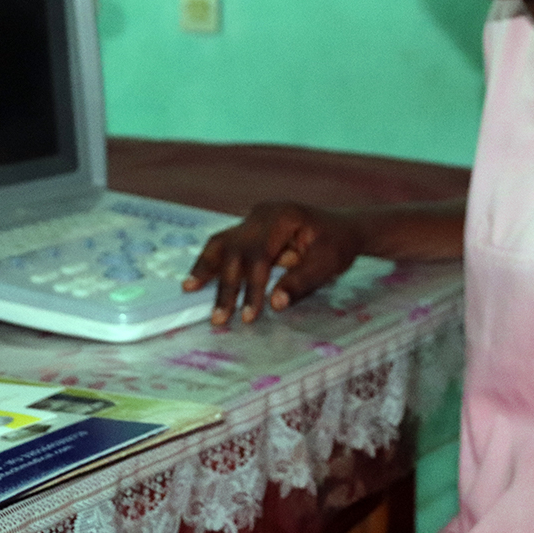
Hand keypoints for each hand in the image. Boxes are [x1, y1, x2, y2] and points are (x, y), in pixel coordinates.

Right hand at [182, 200, 364, 325]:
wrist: (344, 228)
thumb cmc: (338, 245)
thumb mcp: (328, 264)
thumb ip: (301, 282)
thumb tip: (275, 303)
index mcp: (283, 217)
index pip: (260, 256)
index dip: (252, 288)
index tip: (249, 316)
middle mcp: (263, 214)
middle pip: (236, 249)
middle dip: (227, 286)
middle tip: (219, 318)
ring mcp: (254, 219)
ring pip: (222, 241)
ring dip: (206, 267)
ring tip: (189, 289)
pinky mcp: (250, 228)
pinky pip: (226, 243)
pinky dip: (211, 261)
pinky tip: (197, 279)